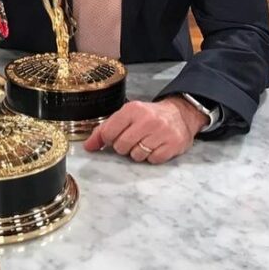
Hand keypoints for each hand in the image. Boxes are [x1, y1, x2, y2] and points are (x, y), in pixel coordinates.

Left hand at [84, 97, 207, 163]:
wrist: (180, 114)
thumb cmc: (149, 116)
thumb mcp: (127, 115)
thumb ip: (106, 129)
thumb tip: (88, 146)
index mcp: (132, 109)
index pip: (109, 132)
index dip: (107, 139)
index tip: (112, 139)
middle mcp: (147, 119)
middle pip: (121, 146)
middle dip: (123, 147)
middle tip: (132, 140)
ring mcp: (161, 132)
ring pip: (137, 156)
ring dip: (138, 153)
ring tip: (145, 142)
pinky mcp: (173, 144)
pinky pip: (153, 160)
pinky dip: (152, 157)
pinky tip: (155, 146)